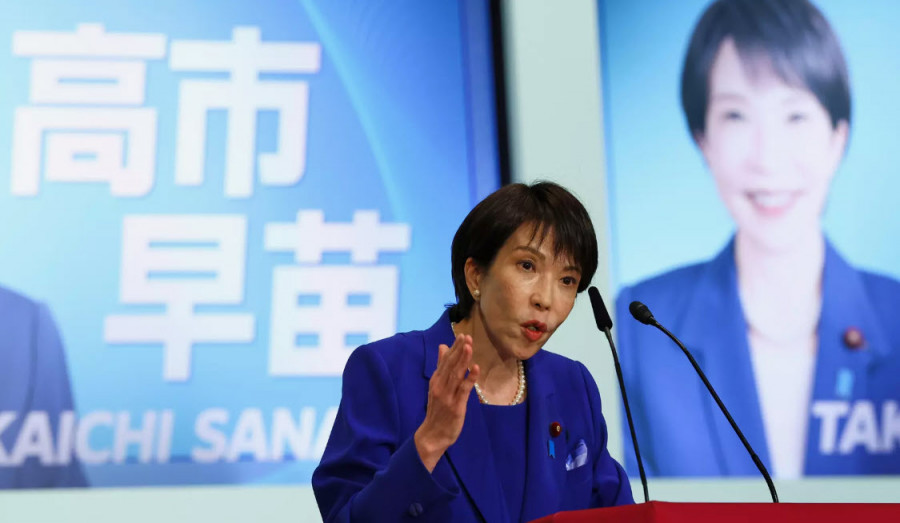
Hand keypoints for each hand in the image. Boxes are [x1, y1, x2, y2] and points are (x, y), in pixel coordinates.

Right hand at [414, 333, 479, 472]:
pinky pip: (463, 390)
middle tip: (466, 337)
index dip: (454, 348)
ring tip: (469, 347)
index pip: (445, 361)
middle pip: (450, 366)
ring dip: (463, 361)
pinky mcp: (456, 406)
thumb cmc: (437, 410)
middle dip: (459, 351)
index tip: (462, 335)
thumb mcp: (437, 386)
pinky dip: (470, 379)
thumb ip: (441, 366)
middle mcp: (440, 386)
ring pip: (456, 375)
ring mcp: (448, 396)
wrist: (432, 435)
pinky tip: (475, 368)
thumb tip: (442, 347)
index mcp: (436, 380)